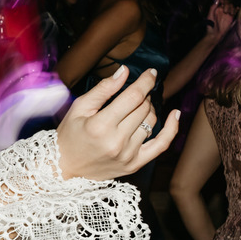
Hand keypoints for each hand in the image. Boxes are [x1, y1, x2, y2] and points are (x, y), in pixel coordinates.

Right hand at [56, 66, 179, 180]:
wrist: (65, 168)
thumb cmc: (70, 135)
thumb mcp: (79, 107)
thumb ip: (103, 89)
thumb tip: (125, 71)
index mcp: (100, 125)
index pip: (133, 96)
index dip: (145, 81)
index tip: (152, 72)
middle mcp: (116, 141)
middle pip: (143, 107)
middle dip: (142, 95)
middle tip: (134, 93)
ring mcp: (128, 155)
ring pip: (151, 121)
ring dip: (148, 109)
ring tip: (137, 106)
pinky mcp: (135, 164)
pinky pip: (162, 145)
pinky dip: (172, 128)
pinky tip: (175, 114)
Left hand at [204, 0, 235, 41]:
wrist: (215, 35)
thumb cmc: (210, 26)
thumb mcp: (210, 16)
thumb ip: (213, 7)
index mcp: (216, 8)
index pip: (220, 0)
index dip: (222, 0)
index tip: (222, 3)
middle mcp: (222, 10)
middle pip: (227, 2)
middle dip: (227, 5)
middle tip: (225, 12)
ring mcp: (227, 14)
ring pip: (231, 6)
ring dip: (231, 8)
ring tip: (229, 14)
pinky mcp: (231, 18)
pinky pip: (235, 11)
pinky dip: (236, 9)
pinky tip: (237, 9)